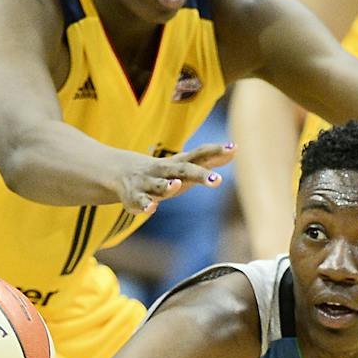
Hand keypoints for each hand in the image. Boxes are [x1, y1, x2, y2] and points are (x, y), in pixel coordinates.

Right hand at [116, 141, 232, 214]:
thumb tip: (236, 149)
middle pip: (183, 171)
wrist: (122, 171)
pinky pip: (140, 202)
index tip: (233, 148)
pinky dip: (145, 205)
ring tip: (175, 185)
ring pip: (159, 185)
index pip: (199, 154)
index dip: (216, 151)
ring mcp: (149, 183)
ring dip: (167, 186)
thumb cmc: (164, 172)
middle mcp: (164, 171)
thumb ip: (209, 159)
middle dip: (199, 175)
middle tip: (217, 180)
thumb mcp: (185, 165)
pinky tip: (151, 209)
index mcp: (179, 164)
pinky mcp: (134, 197)